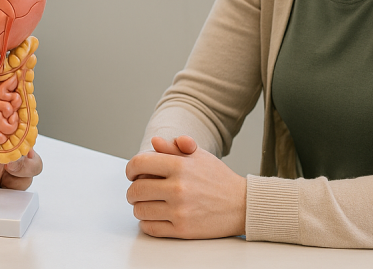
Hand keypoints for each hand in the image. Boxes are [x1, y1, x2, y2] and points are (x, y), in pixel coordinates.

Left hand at [125, 135, 246, 238]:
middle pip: (136, 190)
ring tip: (146, 204)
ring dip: (138, 207)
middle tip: (136, 191)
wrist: (242, 205)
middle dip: (132, 190)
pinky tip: (153, 217)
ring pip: (140, 210)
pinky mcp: (182, 229)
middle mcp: (178, 188)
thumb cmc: (218, 179)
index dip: (130, 168)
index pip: (139, 163)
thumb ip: (175, 147)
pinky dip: (146, 223)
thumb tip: (154, 142)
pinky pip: (150, 228)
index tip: (132, 173)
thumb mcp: (199, 156)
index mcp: (180, 166)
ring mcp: (179, 210)